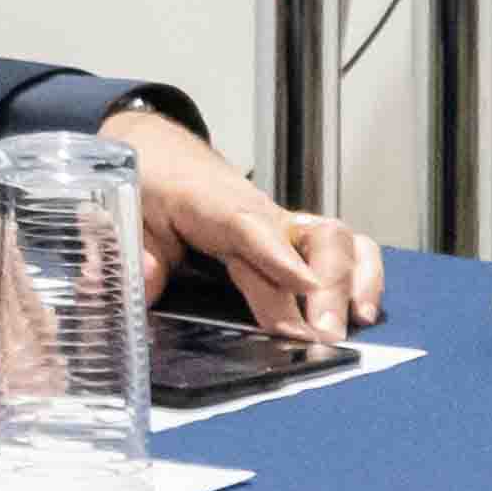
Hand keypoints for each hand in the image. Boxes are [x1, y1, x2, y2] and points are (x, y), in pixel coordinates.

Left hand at [102, 104, 385, 336]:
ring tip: (349, 329)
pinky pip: (345, 245)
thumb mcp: (126, 215)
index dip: (277, 255)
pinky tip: (365, 311)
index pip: (248, 226)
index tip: (301, 284)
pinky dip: (363, 273)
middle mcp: (257, 211)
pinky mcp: (296, 233)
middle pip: (303, 241)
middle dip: (320, 290)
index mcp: (210, 203)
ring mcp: (282, 222)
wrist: (162, 152)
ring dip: (348, 283)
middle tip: (320, 338)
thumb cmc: (148, 183)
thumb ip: (132, 254)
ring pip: (333, 239)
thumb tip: (139, 285)